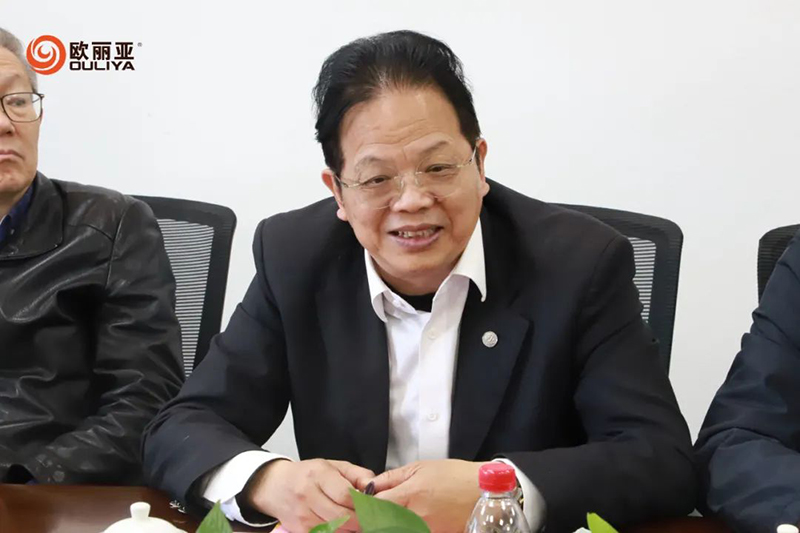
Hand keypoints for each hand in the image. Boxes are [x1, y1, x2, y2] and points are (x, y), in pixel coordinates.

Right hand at [243, 458, 374, 531]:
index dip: (363, 503)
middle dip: (360, 520)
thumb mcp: (333, 466)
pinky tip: (344, 527)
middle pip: (342, 515)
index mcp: (318, 475)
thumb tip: (373, 486)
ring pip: (335, 529)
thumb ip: (357, 474)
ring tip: (358, 523)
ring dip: (350, 529)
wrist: (275, 486)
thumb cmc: (307, 475)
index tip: (373, 506)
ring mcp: (302, 514)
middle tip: (371, 519)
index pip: (345, 495)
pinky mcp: (299, 529)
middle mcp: (308, 494)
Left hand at [369, 460, 485, 532]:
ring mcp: (425, 531)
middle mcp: (416, 517)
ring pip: (394, 529)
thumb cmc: (455, 476)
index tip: (361, 504)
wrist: (485, 493)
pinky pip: (411, 532)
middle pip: (381, 525)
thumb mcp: (421, 468)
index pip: (375, 506)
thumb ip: (392, 478)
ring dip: (387, 524)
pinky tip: (404, 522)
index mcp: (411, 494)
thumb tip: (371, 486)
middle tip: (369, 514)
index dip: (365, 506)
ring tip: (389, 516)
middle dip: (372, 520)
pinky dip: (403, 527)